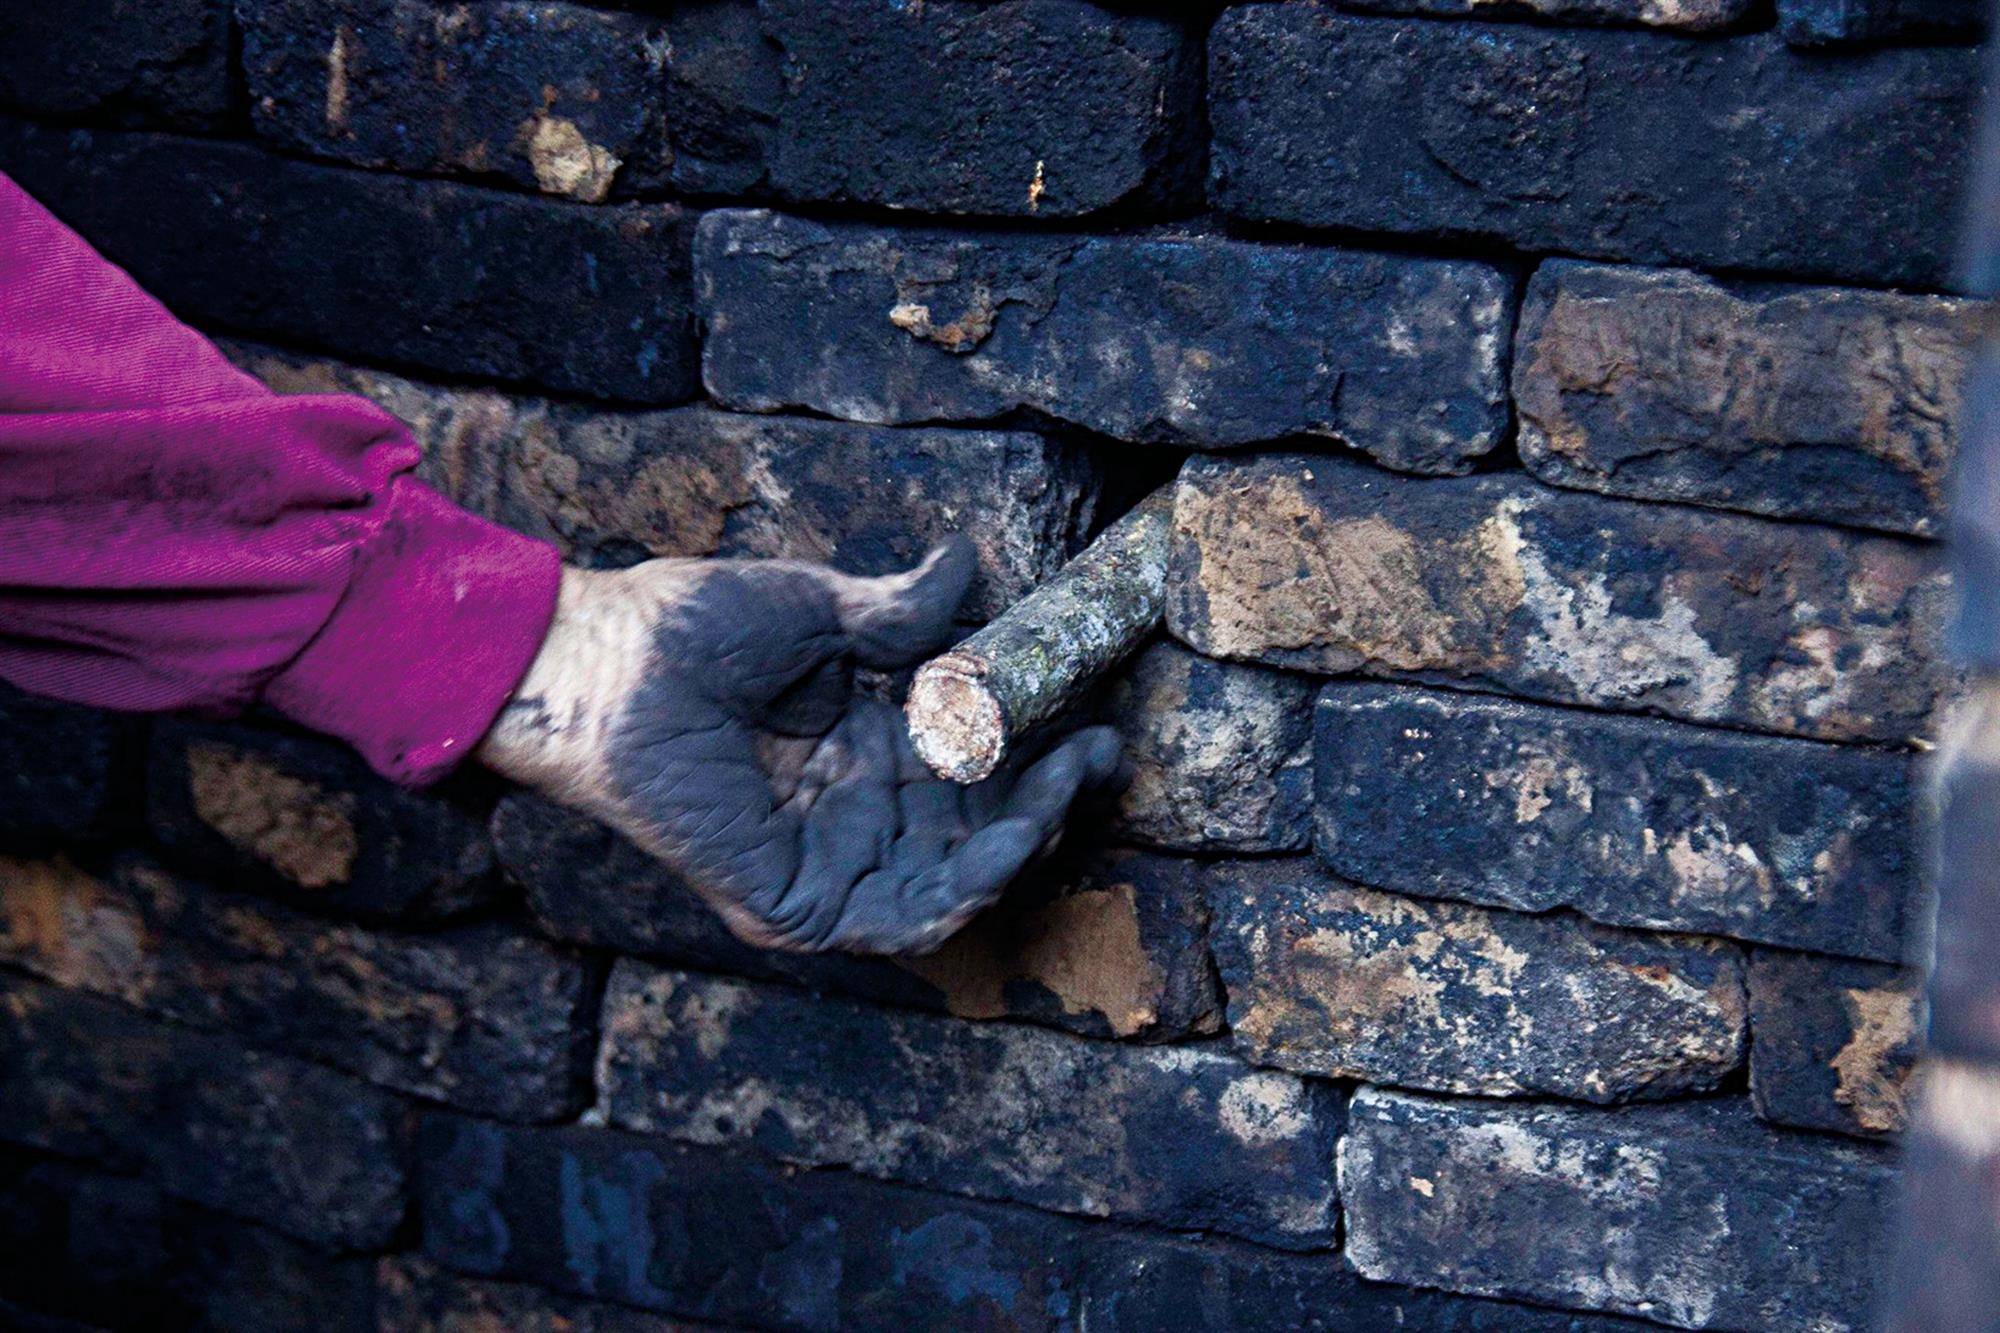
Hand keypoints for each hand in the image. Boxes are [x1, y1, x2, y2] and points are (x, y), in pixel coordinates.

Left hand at [476, 538, 1120, 954]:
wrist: (603, 664)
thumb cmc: (686, 628)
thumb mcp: (819, 611)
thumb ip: (900, 612)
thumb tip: (968, 564)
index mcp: (850, 745)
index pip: (963, 766)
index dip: (1031, 750)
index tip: (1093, 717)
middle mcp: (845, 810)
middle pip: (970, 828)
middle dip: (1045, 799)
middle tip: (1102, 753)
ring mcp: (823, 861)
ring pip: (949, 879)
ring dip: (1020, 841)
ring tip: (1069, 786)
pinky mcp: (794, 900)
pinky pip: (898, 920)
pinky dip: (964, 891)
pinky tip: (1013, 838)